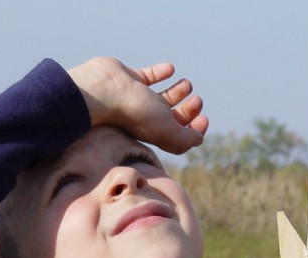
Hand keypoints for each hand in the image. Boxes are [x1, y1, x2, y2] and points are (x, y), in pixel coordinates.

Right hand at [67, 57, 208, 153]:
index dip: (195, 129)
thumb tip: (199, 139)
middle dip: (189, 109)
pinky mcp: (129, 79)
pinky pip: (148, 76)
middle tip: (197, 100)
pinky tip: (170, 69)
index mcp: (156, 132)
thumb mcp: (167, 131)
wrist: (104, 90)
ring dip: (178, 91)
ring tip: (187, 84)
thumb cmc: (135, 112)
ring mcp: (137, 98)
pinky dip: (161, 72)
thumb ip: (186, 139)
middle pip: (173, 116)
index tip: (203, 117)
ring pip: (162, 97)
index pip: (179, 135)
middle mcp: (147, 117)